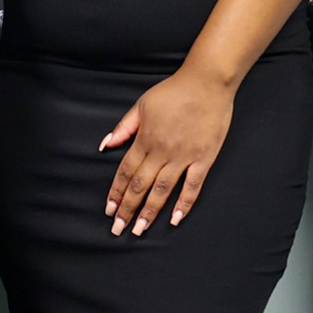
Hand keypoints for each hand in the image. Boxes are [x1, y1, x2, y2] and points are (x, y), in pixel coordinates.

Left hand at [102, 68, 234, 235]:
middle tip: (118, 229)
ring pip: (162, 190)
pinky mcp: (204, 158)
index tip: (109, 210)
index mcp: (145, 139)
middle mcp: (162, 151)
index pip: (126, 172)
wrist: (207, 82)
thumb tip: (105, 145)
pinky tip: (175, 219)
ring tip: (139, 230)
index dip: (116, 193)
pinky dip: (184, 204)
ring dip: (149, 212)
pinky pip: (192, 186)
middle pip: (140, 185)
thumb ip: (124, 127)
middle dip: (128, 209)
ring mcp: (183, 157)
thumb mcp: (142, 104)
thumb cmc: (173, 91)